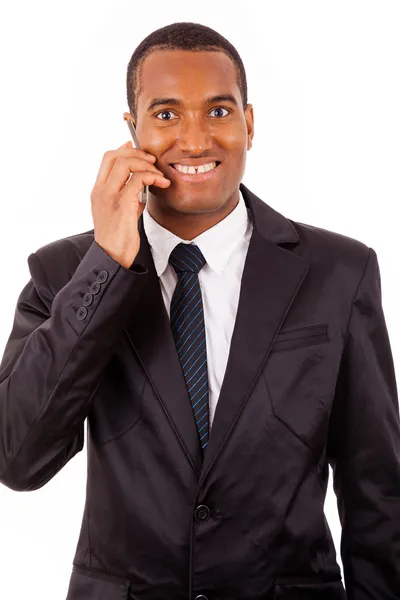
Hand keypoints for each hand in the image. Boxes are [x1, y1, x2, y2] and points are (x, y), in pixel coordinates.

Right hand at [90, 141, 170, 267]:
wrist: (113, 256)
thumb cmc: (118, 237)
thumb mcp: (120, 212)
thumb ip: (127, 197)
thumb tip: (141, 187)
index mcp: (98, 191)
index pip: (107, 159)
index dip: (123, 149)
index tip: (136, 148)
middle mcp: (101, 191)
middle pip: (115, 156)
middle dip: (137, 154)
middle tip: (152, 161)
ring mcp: (110, 197)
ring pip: (125, 164)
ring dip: (146, 165)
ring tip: (158, 174)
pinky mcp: (122, 204)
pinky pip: (138, 180)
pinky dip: (152, 177)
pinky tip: (161, 184)